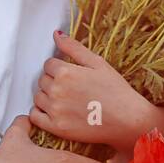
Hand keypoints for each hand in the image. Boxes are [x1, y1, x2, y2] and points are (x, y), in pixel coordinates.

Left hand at [30, 30, 156, 155]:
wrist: (128, 120)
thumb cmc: (116, 91)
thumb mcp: (97, 63)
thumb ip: (74, 47)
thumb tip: (57, 34)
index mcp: (65, 72)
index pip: (48, 64)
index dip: (58, 67)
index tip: (69, 74)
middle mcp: (57, 90)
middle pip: (42, 80)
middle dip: (53, 80)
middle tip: (70, 87)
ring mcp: (55, 110)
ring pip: (38, 97)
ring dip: (47, 96)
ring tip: (65, 100)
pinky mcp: (56, 127)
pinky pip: (35, 117)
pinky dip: (39, 113)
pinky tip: (53, 111)